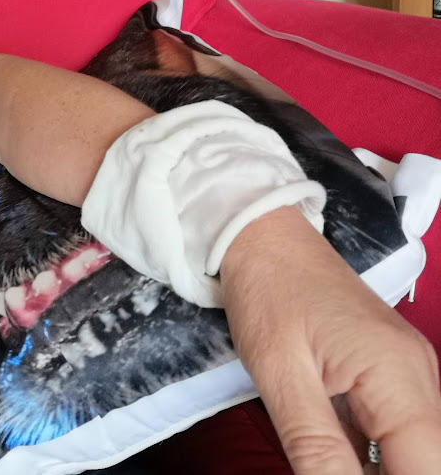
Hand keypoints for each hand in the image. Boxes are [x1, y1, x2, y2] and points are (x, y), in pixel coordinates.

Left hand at [220, 206, 440, 474]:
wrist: (263, 237)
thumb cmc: (267, 295)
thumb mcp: (281, 374)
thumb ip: (316, 448)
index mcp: (399, 376)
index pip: (427, 471)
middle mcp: (419, 375)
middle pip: (428, 462)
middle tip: (328, 469)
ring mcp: (407, 371)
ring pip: (416, 449)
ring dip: (380, 472)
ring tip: (328, 462)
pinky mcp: (389, 370)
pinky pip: (397, 428)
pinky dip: (374, 455)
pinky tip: (338, 458)